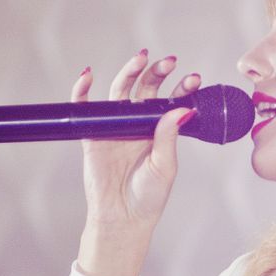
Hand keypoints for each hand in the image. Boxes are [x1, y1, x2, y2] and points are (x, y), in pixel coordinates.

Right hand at [75, 51, 199, 275]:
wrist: (122, 218)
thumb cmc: (148, 197)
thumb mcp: (164, 166)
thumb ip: (169, 137)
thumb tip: (181, 110)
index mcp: (160, 131)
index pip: (171, 102)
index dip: (181, 88)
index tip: (193, 78)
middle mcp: (138, 124)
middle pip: (146, 89)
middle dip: (157, 72)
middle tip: (168, 61)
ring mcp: (115, 127)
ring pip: (120, 91)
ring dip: (128, 72)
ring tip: (140, 58)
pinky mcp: (92, 134)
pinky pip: (85, 108)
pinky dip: (82, 90)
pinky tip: (88, 75)